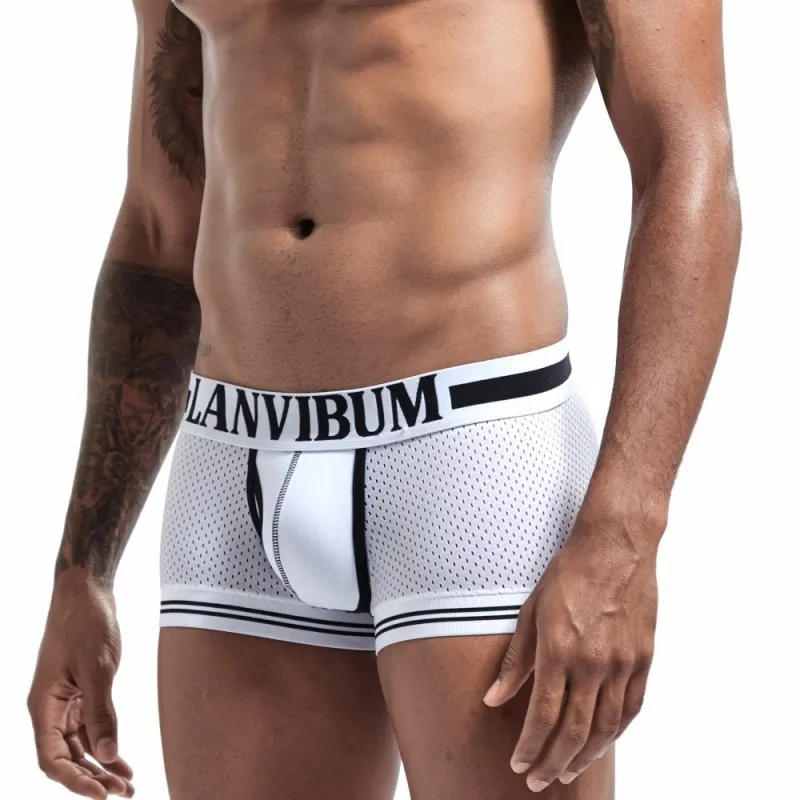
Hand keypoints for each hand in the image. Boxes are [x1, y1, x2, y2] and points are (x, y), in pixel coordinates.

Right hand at [28, 570, 133, 797]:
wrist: (85, 591)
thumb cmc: (85, 623)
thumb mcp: (96, 668)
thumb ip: (101, 712)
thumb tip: (108, 754)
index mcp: (43, 706)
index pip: (53, 759)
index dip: (76, 781)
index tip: (102, 796)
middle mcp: (50, 709)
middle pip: (66, 758)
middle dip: (93, 778)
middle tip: (124, 793)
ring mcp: (64, 701)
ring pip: (79, 745)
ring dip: (101, 765)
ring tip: (128, 785)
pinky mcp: (80, 692)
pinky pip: (89, 727)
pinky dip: (105, 743)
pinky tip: (123, 760)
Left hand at [483, 502, 659, 792]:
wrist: (616, 547)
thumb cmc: (568, 573)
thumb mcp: (531, 611)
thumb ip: (516, 661)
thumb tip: (493, 699)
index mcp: (559, 650)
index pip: (543, 715)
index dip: (530, 746)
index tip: (519, 764)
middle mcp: (593, 663)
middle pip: (575, 730)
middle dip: (554, 761)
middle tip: (539, 780)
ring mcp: (623, 663)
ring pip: (606, 727)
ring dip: (586, 755)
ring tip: (568, 770)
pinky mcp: (644, 658)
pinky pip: (632, 708)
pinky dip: (616, 732)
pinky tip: (602, 743)